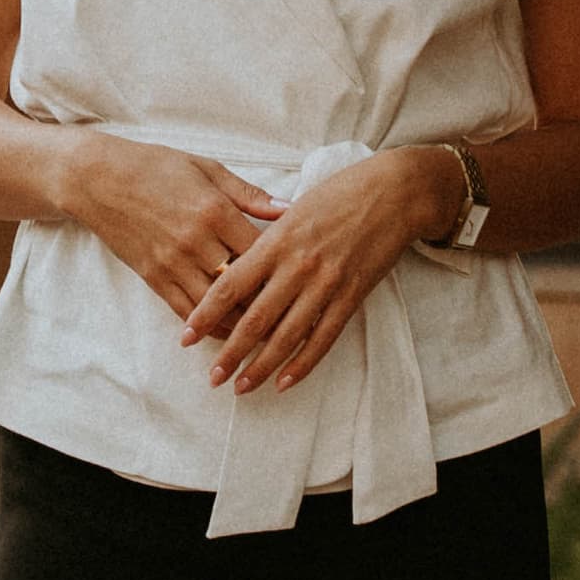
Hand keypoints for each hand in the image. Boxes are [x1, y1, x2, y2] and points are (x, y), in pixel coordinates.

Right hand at [66, 133, 282, 326]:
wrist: (98, 180)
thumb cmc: (155, 167)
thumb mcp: (206, 169)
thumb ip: (249, 194)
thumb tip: (288, 211)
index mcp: (214, 210)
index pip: (261, 251)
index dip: (284, 268)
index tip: (302, 279)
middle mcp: (196, 241)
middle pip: (243, 284)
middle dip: (269, 303)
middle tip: (294, 318)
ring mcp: (172, 263)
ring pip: (217, 307)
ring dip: (242, 323)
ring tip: (266, 336)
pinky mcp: (153, 277)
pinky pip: (186, 311)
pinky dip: (209, 327)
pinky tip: (227, 335)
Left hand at [186, 150, 462, 395]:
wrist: (393, 193)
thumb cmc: (339, 194)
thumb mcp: (293, 209)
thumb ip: (265, 240)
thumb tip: (234, 266)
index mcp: (276, 241)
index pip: (229, 285)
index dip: (204, 315)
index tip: (186, 337)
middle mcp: (297, 265)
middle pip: (254, 319)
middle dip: (229, 353)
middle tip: (212, 378)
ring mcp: (325, 283)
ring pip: (286, 335)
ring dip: (261, 366)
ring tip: (241, 387)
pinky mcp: (351, 296)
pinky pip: (323, 338)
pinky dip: (302, 364)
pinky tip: (284, 382)